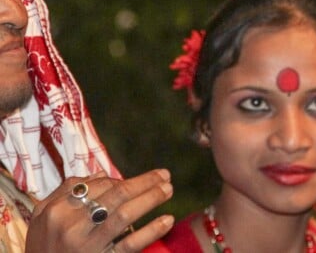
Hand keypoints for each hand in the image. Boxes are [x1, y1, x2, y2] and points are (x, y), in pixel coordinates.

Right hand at [26, 169, 174, 252]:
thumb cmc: (42, 248)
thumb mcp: (42, 217)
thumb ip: (66, 190)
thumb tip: (100, 175)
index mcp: (58, 210)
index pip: (100, 185)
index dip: (122, 180)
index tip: (138, 181)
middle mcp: (72, 226)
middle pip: (117, 195)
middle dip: (145, 182)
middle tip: (165, 175)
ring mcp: (87, 246)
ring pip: (125, 215)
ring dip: (151, 199)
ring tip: (168, 190)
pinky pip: (129, 245)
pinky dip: (151, 231)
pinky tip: (167, 220)